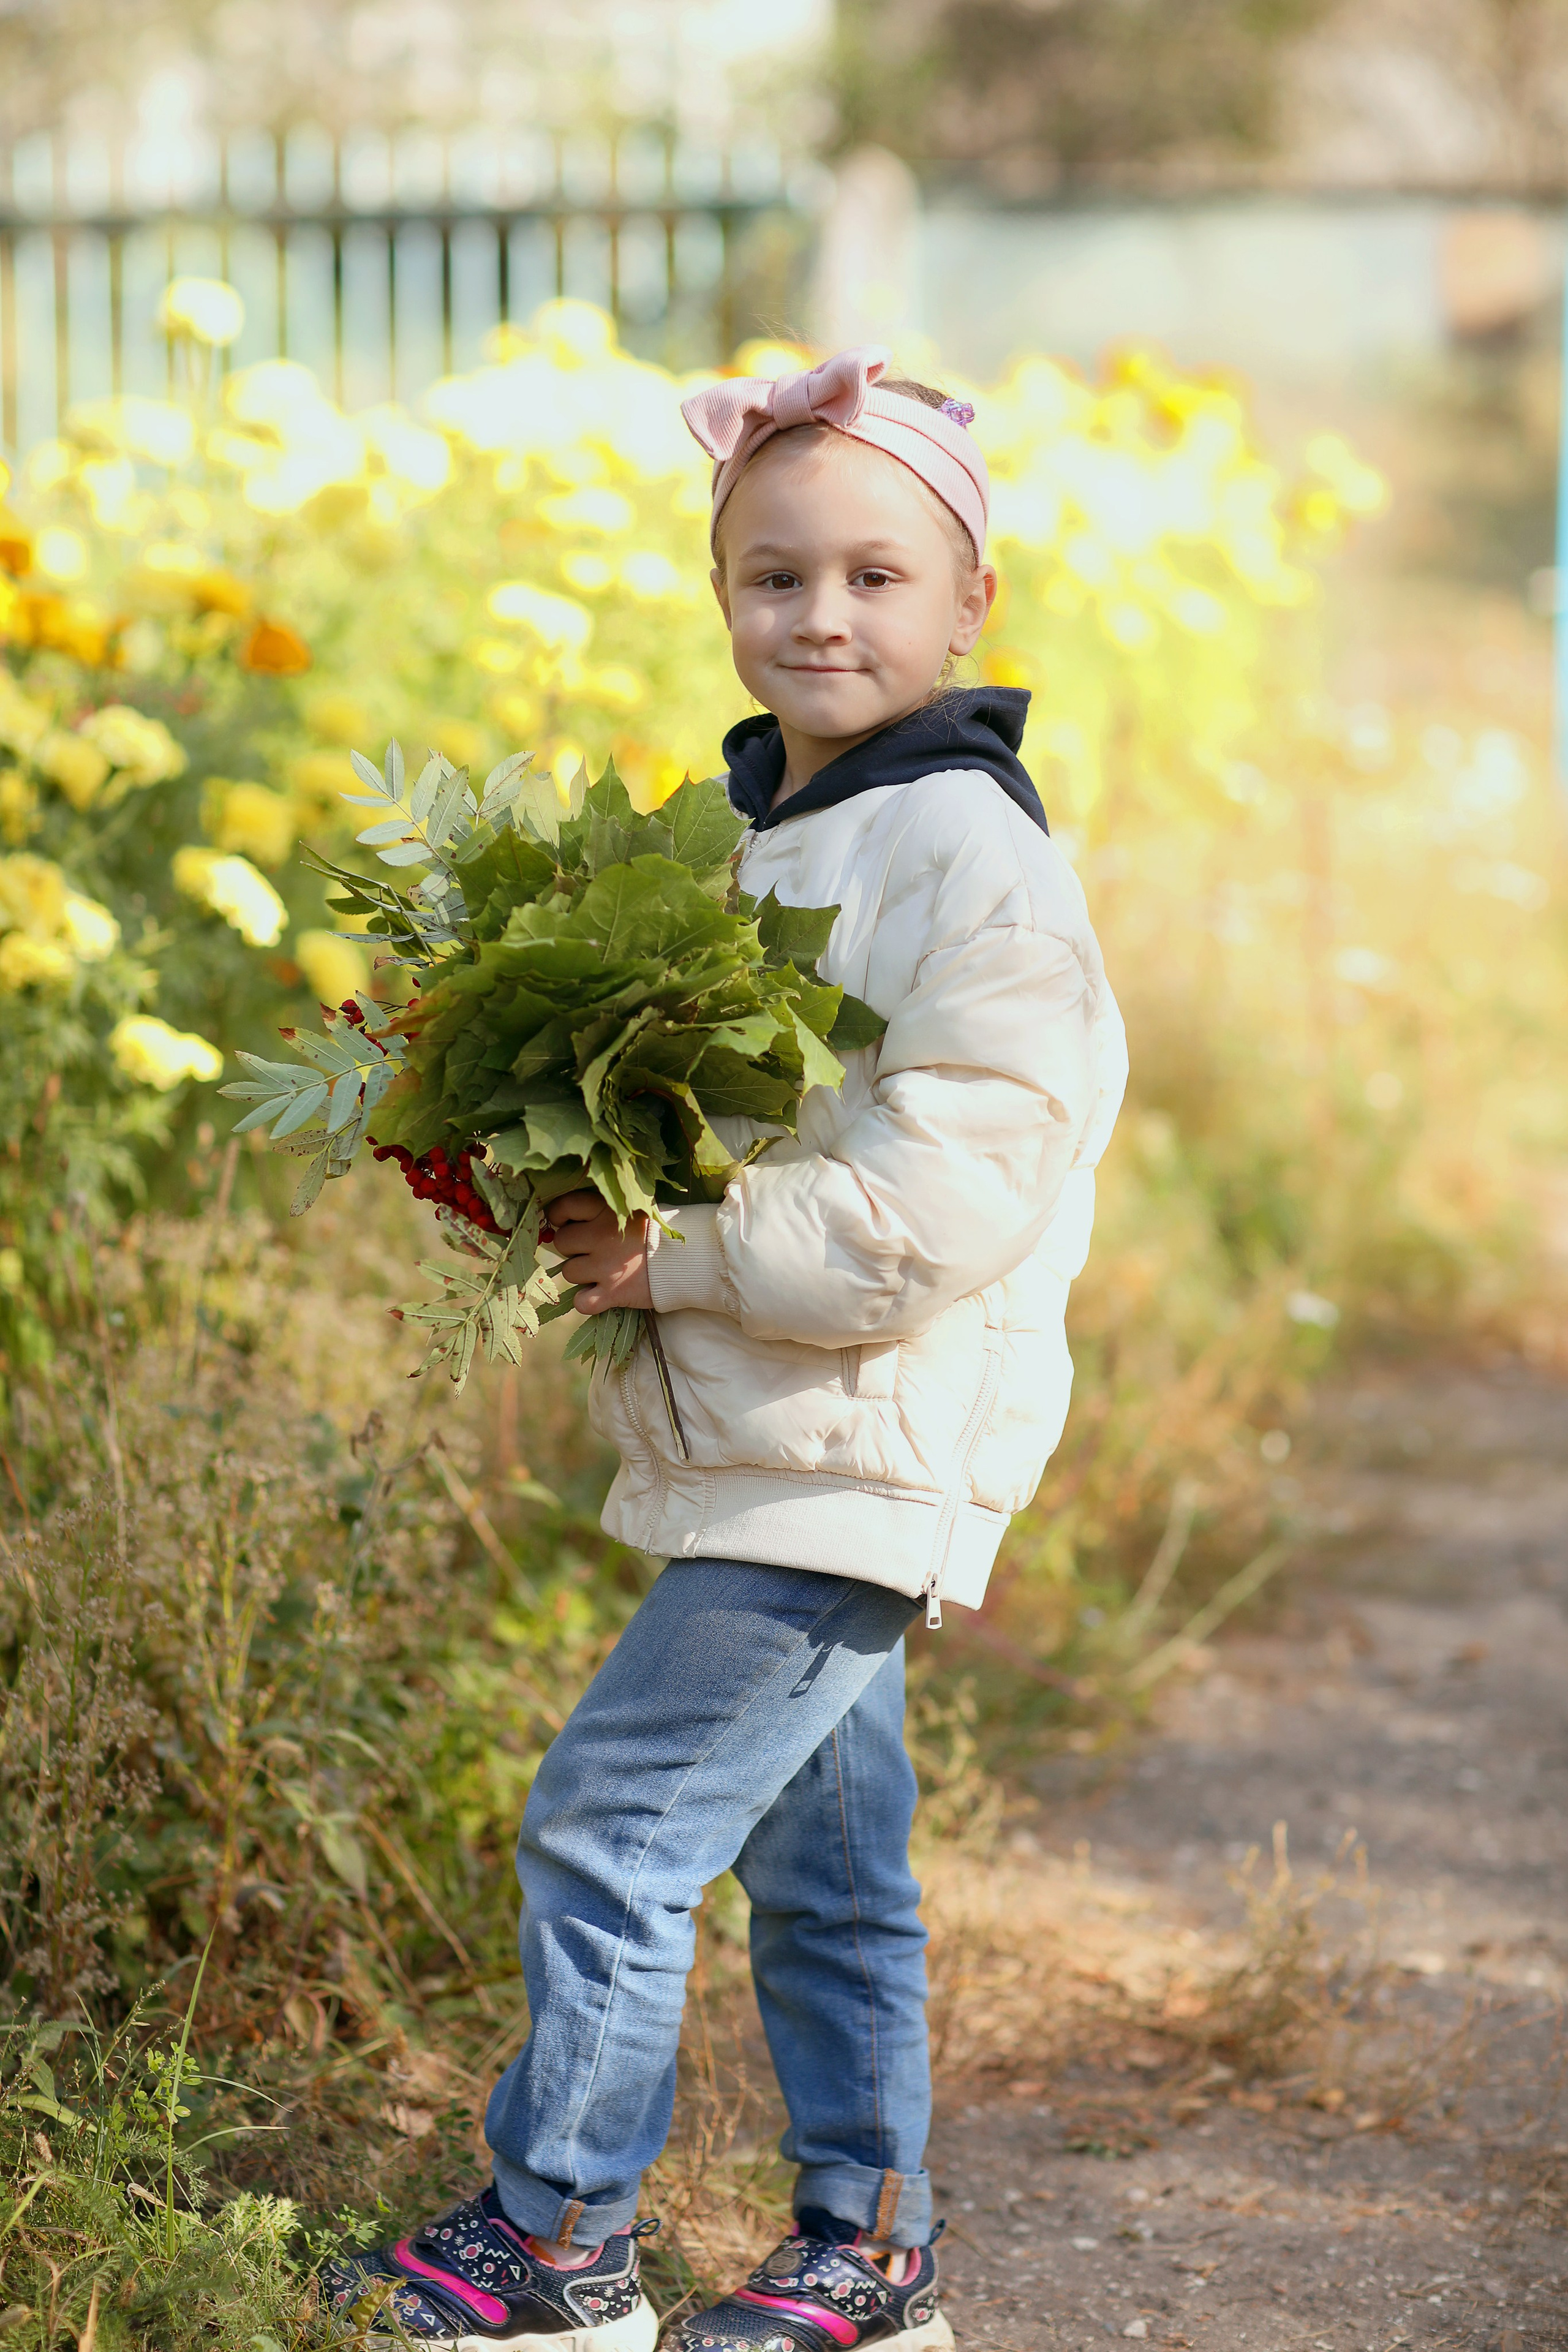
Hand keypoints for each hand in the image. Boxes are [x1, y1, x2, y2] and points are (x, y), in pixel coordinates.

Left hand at [545, 1190, 652, 1314]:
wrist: (690, 1258)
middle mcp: (601, 1236)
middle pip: (562, 1242)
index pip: (564, 1207)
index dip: (559, 1216)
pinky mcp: (613, 1292)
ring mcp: (605, 1266)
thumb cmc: (661, 1232)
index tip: (566, 1223)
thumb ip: (604, 1211)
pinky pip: (581, 1302)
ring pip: (569, 1271)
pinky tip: (600, 1294)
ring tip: (602, 1271)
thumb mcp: (634, 1209)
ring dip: (581, 1274)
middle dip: (573, 1248)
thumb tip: (570, 1219)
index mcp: (607, 1210)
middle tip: (591, 1250)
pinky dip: (587, 1301)